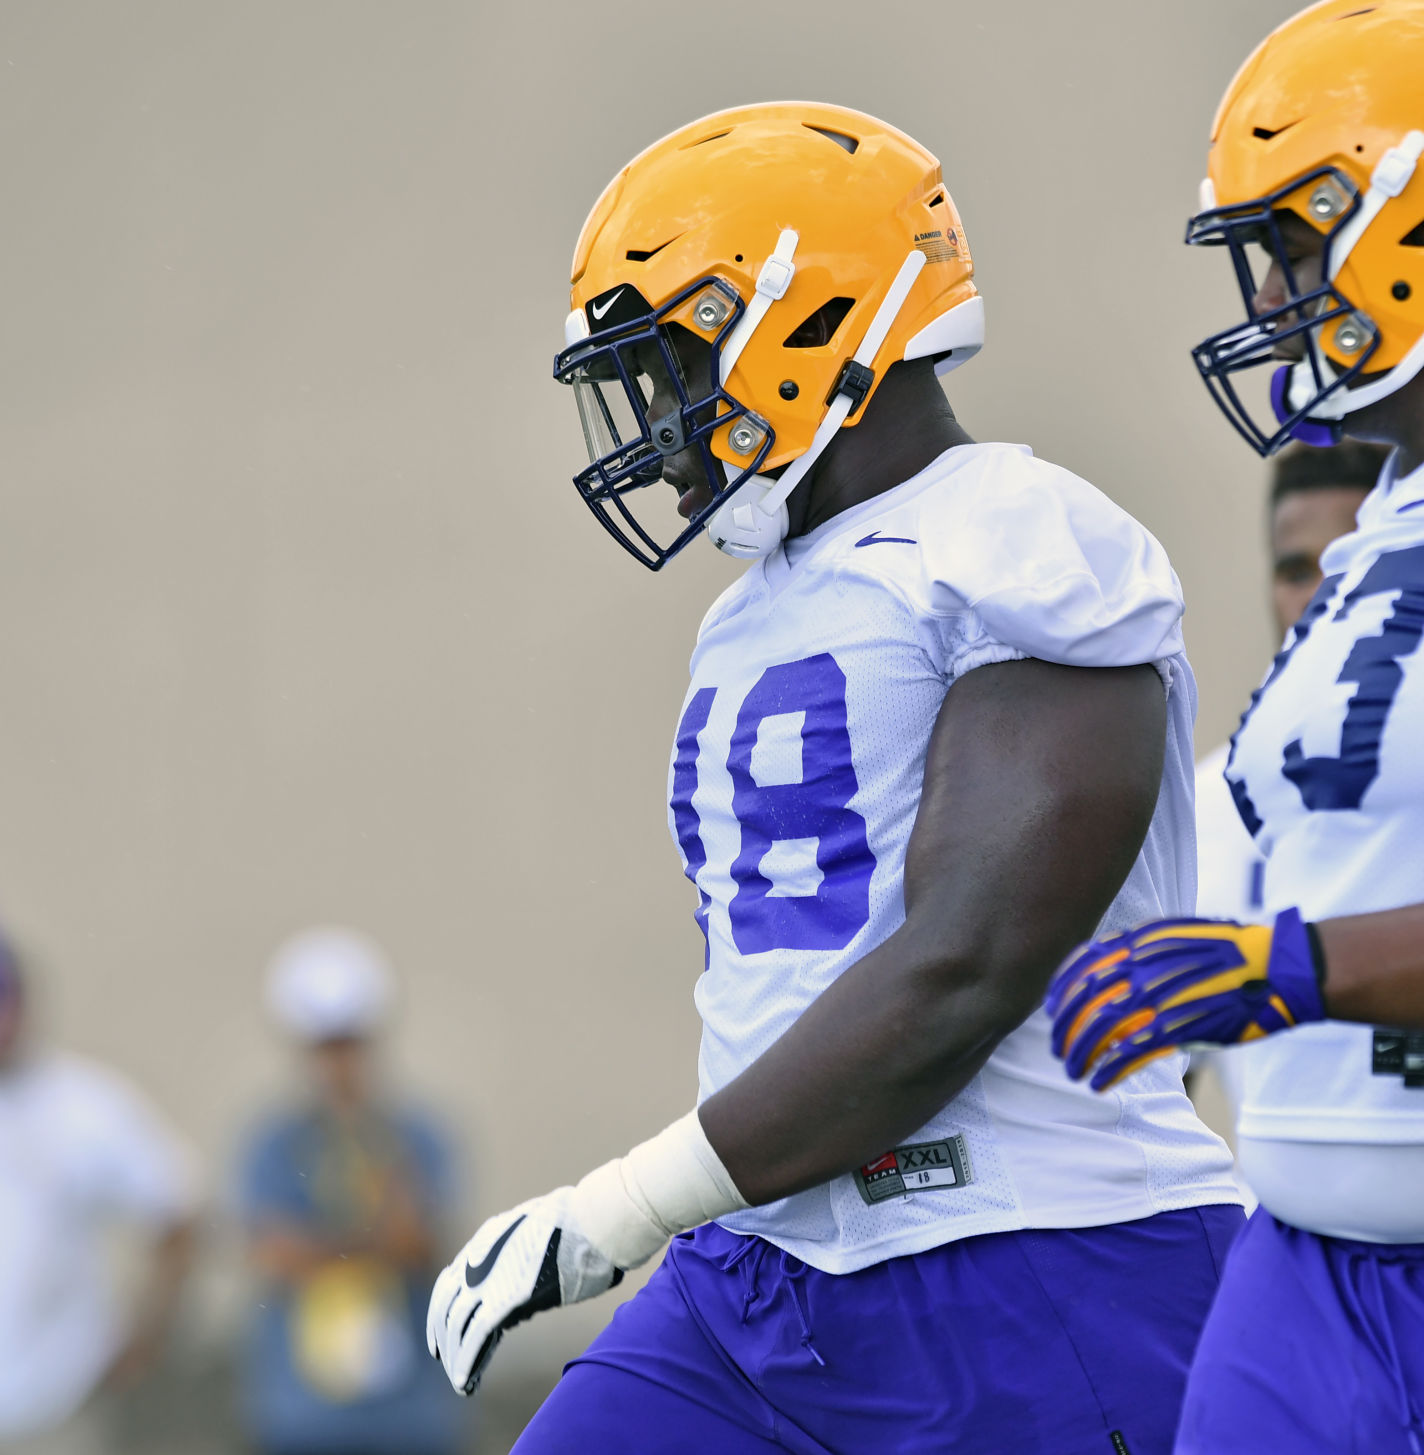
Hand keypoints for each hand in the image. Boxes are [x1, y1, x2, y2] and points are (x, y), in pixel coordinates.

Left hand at [426, 1187, 622, 1394]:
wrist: (595, 1220)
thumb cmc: (583, 1223)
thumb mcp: (542, 1231)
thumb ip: (526, 1257)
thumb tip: (525, 1289)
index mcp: (488, 1237)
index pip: (452, 1279)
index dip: (445, 1308)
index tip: (445, 1330)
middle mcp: (480, 1258)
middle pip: (447, 1305)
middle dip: (444, 1336)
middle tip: (444, 1358)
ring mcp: (490, 1279)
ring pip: (456, 1326)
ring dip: (455, 1356)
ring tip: (460, 1382)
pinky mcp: (505, 1300)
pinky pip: (475, 1337)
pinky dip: (466, 1362)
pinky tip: (465, 1383)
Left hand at [1046, 907, 1325, 1089]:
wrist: (1275, 968)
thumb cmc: (1226, 951)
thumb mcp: (1175, 934)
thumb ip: (1139, 947)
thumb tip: (1108, 962)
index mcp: (1139, 944)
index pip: (1082, 966)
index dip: (1059, 990)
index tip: (1049, 1007)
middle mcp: (1142, 970)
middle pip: (1084, 1002)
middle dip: (1064, 1028)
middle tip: (1056, 1047)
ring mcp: (1159, 1000)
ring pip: (1101, 1032)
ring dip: (1080, 1055)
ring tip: (1072, 1071)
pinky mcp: (1178, 1030)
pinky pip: (1130, 1054)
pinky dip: (1108, 1071)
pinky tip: (1098, 1083)